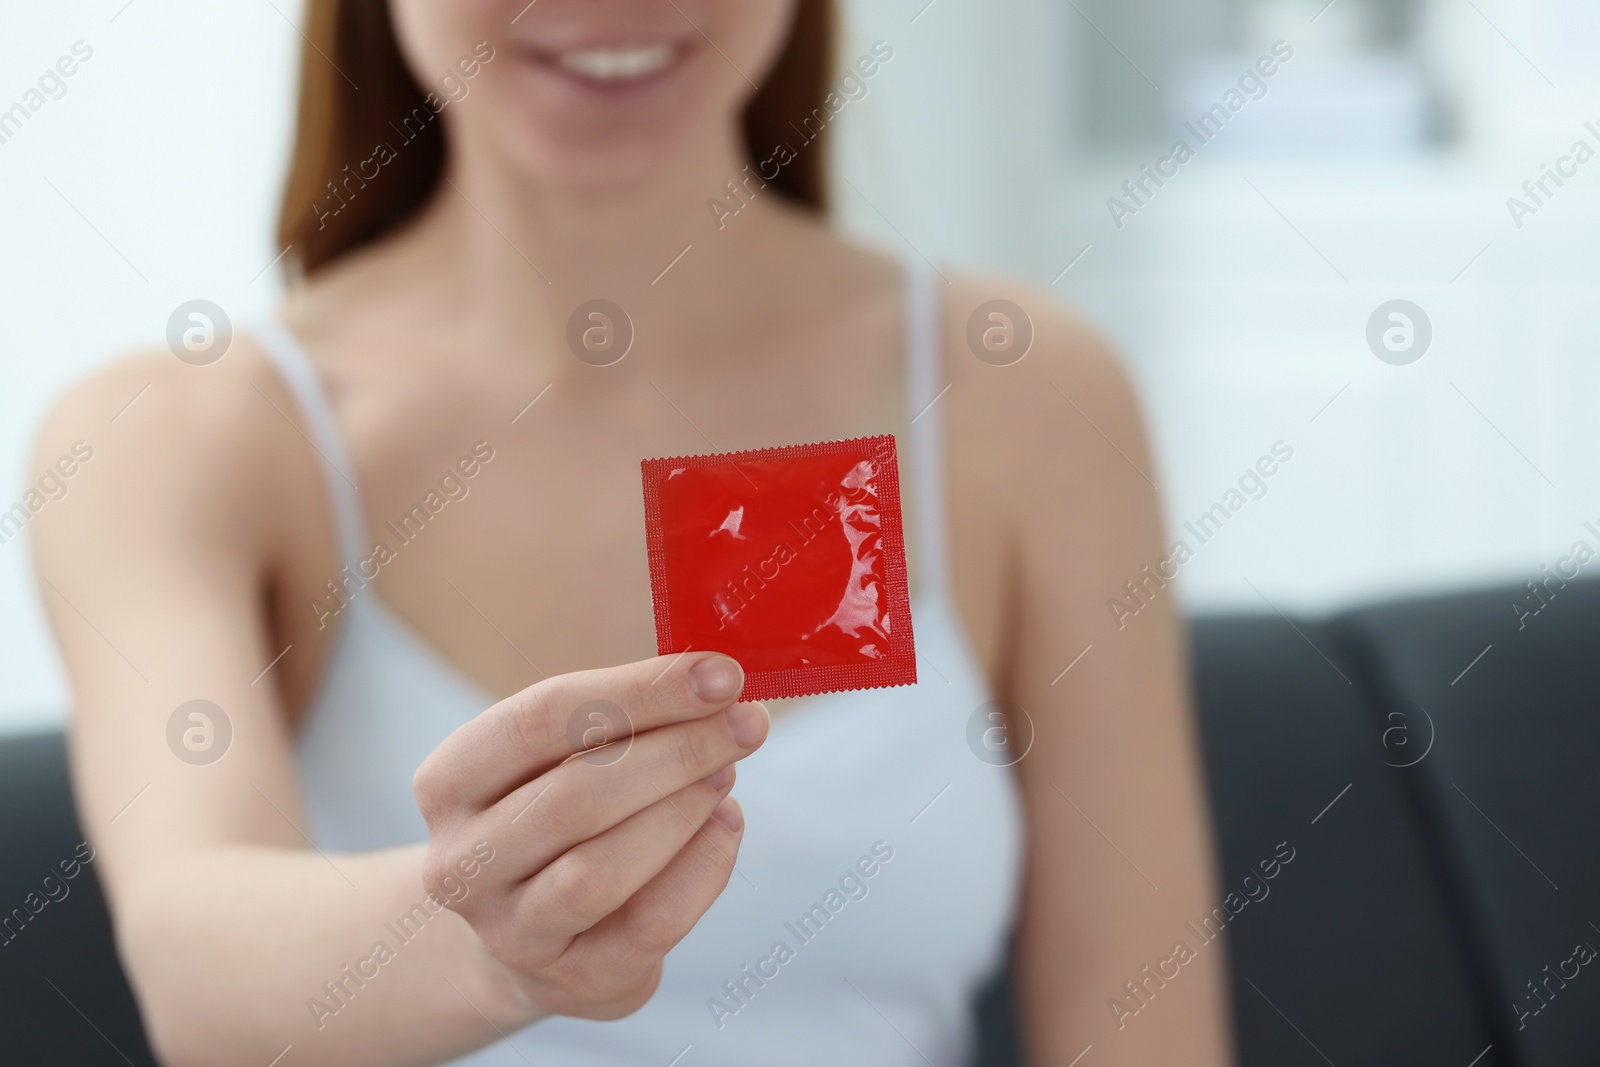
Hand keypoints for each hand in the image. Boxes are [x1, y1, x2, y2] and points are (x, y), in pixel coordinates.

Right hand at [413, 652, 767, 1019]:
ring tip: (728, 769)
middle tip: (746, 721)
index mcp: (448, 783)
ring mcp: (512, 933)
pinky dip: (704, 864)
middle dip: (678, 749)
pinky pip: (652, 921)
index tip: (721, 674)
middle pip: (576, 795)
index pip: (542, 719)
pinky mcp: (575, 981)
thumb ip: (622, 716)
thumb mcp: (562, 757)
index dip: (641, 691)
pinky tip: (727, 823)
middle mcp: (462, 864)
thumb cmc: (557, 816)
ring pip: (603, 868)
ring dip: (684, 809)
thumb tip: (714, 682)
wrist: (530, 936)